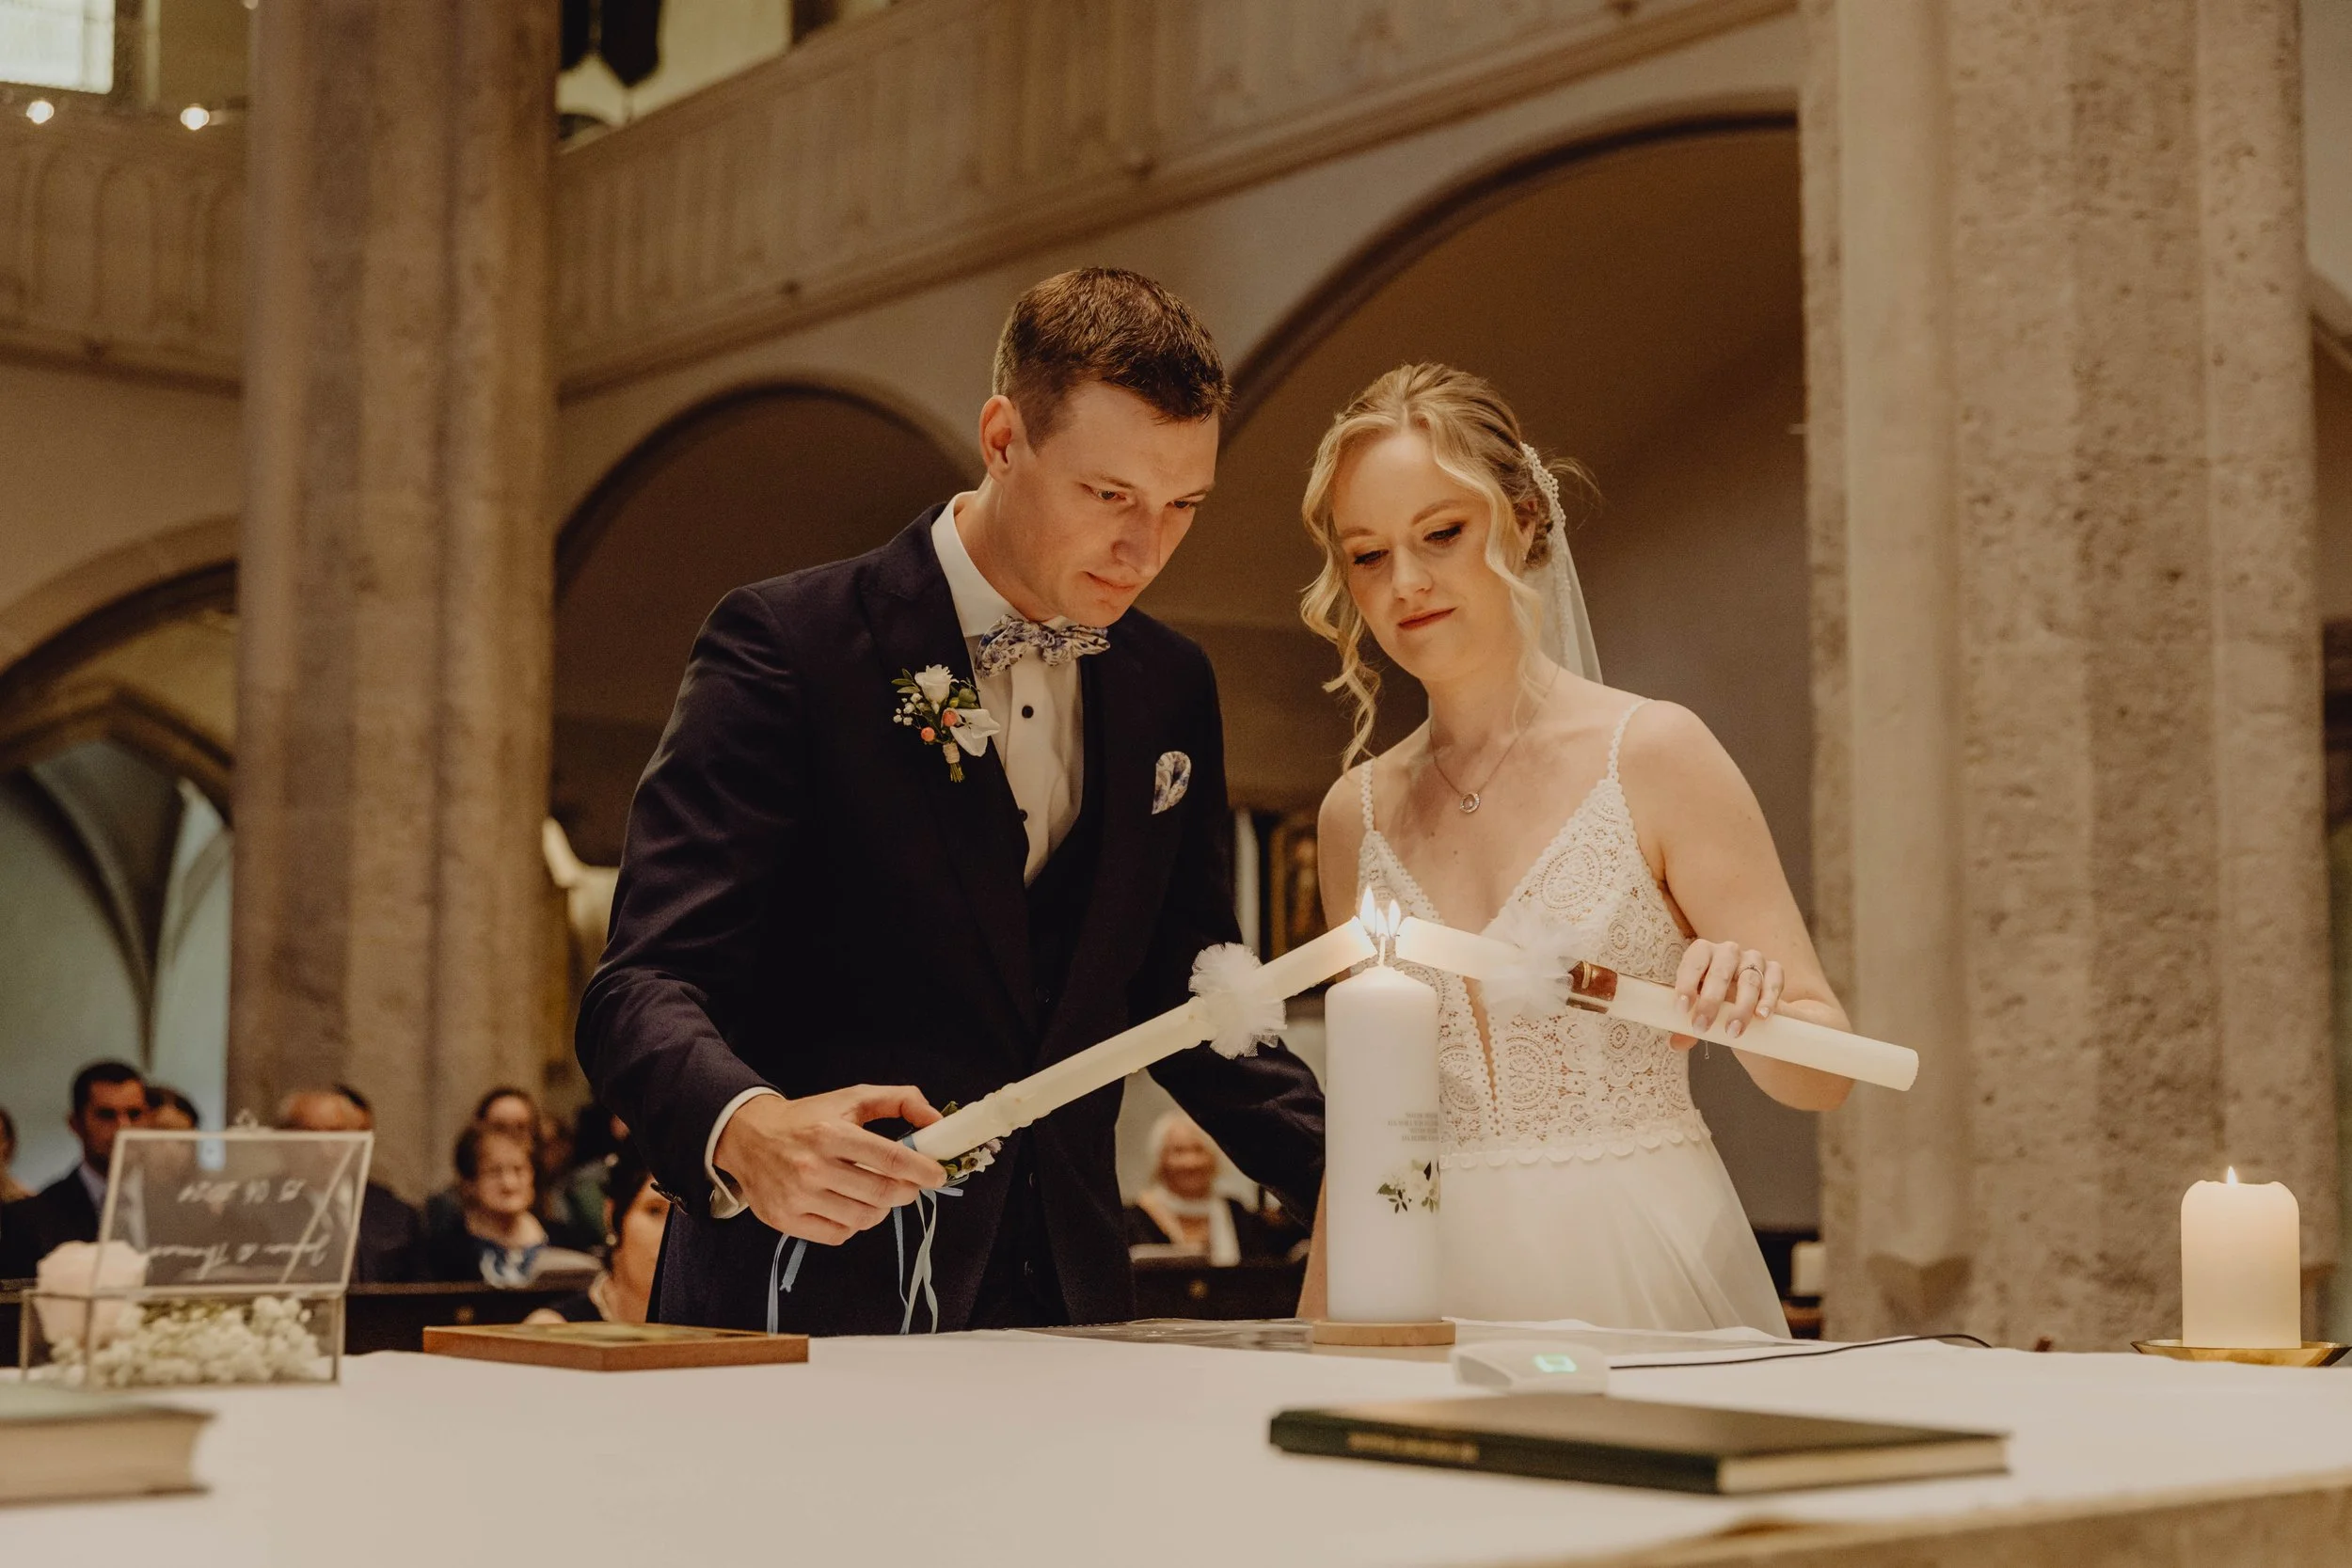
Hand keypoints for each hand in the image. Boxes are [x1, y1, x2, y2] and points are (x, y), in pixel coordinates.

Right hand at [713, 1085, 946, 1244]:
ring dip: (881, 1209)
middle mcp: (812, 1167)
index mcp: (830, 1133)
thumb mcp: (851, 1099)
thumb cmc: (807, 1119)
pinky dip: (854, 1224)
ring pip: (863, 1218)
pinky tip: (849, 1205)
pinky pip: (838, 1235)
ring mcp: (797, 1197)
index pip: (889, 1158)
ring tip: (877, 1193)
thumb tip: (935, 1121)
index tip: (937, 1175)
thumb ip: (898, 1101)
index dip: (921, 1170)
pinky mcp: (786, 1220)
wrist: (748, 1137)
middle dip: (907, 1191)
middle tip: (910, 1185)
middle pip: (881, 1193)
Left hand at [1670, 939, 1783, 1050]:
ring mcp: (1753, 959)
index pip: (1693, 962)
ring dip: (1741, 1007)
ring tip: (1733, 1031)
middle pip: (1720, 973)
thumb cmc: (1714, 999)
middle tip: (1701, 1027)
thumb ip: (1685, 1025)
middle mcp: (1728, 951)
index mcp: (1703, 952)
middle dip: (1710, 1002)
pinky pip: (1773, 982)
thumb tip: (1675, 1043)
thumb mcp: (1697, 1008)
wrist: (1745, 999)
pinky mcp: (1774, 970)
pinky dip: (1768, 1000)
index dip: (1686, 984)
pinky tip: (1761, 1016)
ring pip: (1749, 981)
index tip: (1682, 1009)